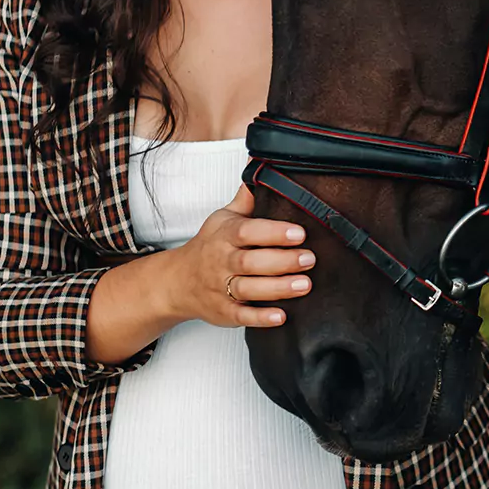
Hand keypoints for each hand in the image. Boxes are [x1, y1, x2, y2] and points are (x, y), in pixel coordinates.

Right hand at [164, 183, 315, 327]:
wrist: (178, 281)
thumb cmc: (208, 246)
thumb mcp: (222, 218)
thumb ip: (246, 199)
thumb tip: (261, 170)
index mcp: (225, 235)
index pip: (248, 232)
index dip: (274, 232)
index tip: (300, 233)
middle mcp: (221, 261)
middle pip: (251, 262)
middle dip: (282, 261)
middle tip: (310, 259)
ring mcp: (221, 288)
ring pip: (248, 289)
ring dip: (277, 288)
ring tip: (304, 285)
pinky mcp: (223, 312)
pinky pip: (241, 316)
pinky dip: (260, 318)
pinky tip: (281, 316)